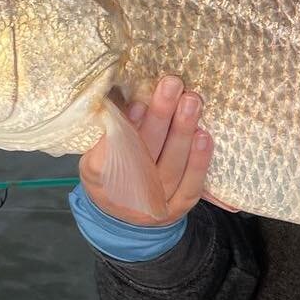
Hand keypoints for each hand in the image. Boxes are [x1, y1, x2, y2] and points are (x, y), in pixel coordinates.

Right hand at [79, 76, 213, 223]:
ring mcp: (156, 203)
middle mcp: (128, 193)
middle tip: (171, 85)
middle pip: (146, 152)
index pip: (114, 151)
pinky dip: (199, 161)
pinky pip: (191, 184)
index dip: (128, 128)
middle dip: (160, 116)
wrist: (121, 214)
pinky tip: (204, 136)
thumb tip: (124, 95)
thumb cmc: (109, 171)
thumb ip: (107, 133)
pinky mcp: (180, 206)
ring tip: (191, 101)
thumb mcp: (95, 154)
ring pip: (172, 166)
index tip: (138, 103)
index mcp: (101, 177)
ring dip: (183, 131)